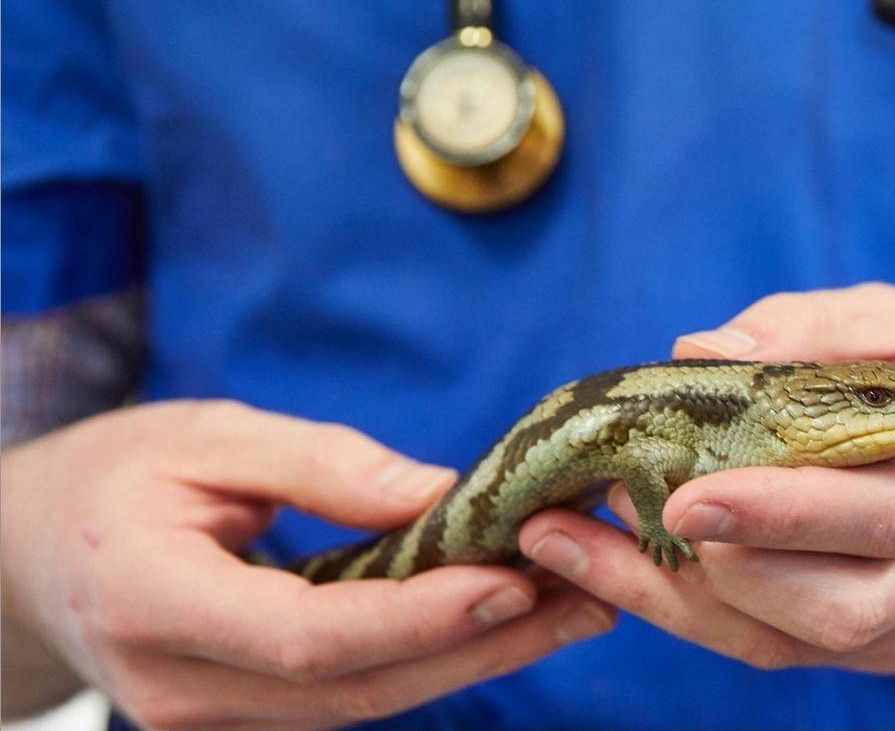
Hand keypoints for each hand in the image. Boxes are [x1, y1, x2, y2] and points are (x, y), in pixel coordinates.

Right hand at [0, 401, 614, 728]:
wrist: (27, 551)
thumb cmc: (111, 476)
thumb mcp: (206, 437)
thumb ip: (321, 466)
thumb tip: (439, 494)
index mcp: (159, 603)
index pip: (314, 634)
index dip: (423, 614)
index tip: (516, 575)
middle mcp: (187, 688)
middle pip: (361, 685)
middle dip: (485, 644)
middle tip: (591, 595)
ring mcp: (215, 716)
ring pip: (368, 701)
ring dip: (478, 657)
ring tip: (575, 607)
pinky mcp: (247, 711)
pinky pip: (352, 693)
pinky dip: (433, 659)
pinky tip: (501, 620)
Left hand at [518, 283, 894, 672]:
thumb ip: (807, 329)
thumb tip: (698, 350)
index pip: (891, 513)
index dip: (789, 514)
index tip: (691, 496)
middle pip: (845, 604)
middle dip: (723, 568)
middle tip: (617, 509)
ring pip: (802, 641)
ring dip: (685, 598)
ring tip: (588, 539)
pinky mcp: (890, 643)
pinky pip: (784, 648)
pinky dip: (697, 614)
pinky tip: (623, 566)